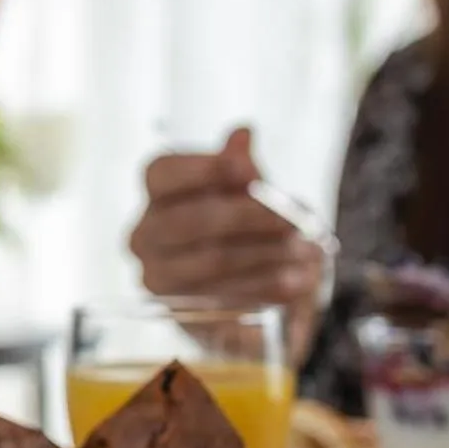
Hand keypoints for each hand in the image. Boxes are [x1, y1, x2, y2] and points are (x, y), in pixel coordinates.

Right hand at [127, 128, 326, 355]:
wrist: (250, 294)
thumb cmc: (247, 231)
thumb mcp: (252, 194)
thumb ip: (243, 168)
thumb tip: (242, 133)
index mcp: (157, 194)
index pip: (161, 172)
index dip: (202, 168)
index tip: (246, 169)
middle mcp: (144, 235)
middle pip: (189, 219)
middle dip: (246, 217)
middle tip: (291, 221)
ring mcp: (156, 277)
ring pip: (210, 260)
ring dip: (265, 255)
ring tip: (304, 254)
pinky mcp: (177, 314)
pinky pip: (222, 298)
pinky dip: (265, 288)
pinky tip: (296, 282)